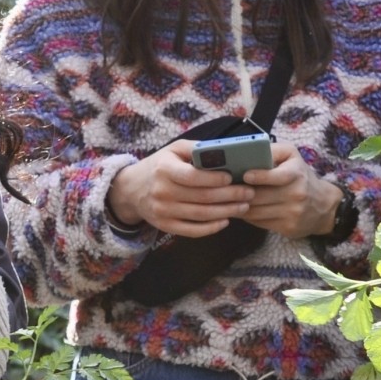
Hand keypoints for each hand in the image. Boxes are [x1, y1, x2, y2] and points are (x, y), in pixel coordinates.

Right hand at [107, 141, 252, 237]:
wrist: (131, 190)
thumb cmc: (159, 166)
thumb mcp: (173, 150)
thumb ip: (196, 148)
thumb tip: (224, 150)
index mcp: (164, 170)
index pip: (192, 176)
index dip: (214, 178)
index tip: (232, 177)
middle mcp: (162, 192)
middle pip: (202, 197)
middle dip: (230, 196)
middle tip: (249, 193)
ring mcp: (163, 211)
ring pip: (201, 215)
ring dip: (226, 212)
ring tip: (244, 206)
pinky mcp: (165, 226)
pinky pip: (192, 230)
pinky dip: (211, 228)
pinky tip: (225, 221)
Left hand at [238, 143, 342, 237]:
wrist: (324, 206)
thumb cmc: (301, 177)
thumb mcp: (293, 157)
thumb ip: (273, 151)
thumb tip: (250, 151)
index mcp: (296, 174)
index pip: (277, 176)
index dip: (259, 176)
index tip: (245, 176)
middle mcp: (296, 194)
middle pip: (260, 197)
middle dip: (241, 193)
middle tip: (226, 189)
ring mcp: (292, 213)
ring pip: (256, 212)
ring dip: (240, 206)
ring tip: (230, 199)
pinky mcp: (287, 228)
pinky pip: (259, 223)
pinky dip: (248, 216)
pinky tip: (243, 209)